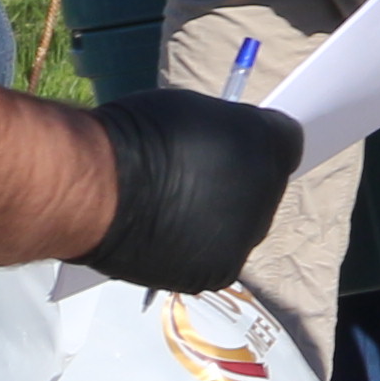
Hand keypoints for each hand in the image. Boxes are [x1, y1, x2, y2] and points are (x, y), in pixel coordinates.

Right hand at [85, 90, 304, 292]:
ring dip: (215, 221)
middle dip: (236, 184)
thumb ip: (222, 130)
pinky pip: (213, 257)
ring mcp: (246, 235)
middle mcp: (271, 192)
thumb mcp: (191, 109)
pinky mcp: (218, 271)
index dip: (252, 142)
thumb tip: (225, 144)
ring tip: (168, 212)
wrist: (96, 187)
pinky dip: (193, 251)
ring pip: (238, 227)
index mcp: (272, 143)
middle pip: (262, 188)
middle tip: (190, 182)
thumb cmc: (135, 134)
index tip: (225, 145)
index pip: (283, 141)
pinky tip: (162, 236)